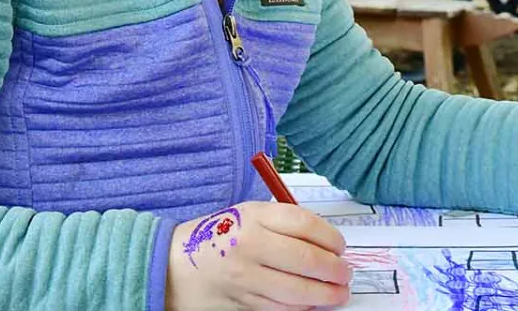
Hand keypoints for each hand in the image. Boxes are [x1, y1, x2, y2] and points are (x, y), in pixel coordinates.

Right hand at [165, 202, 350, 310]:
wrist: (171, 264)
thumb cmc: (217, 236)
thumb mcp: (248, 215)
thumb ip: (285, 224)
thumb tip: (328, 242)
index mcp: (253, 216)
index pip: (304, 224)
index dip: (331, 237)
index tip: (341, 247)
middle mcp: (249, 245)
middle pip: (305, 259)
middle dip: (334, 270)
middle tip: (345, 274)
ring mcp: (243, 277)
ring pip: (295, 290)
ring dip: (324, 295)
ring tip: (338, 294)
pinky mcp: (240, 302)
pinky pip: (279, 308)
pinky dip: (301, 307)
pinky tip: (312, 303)